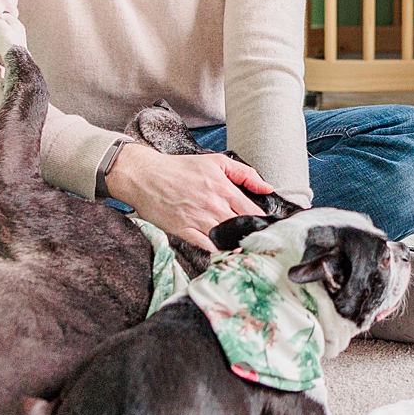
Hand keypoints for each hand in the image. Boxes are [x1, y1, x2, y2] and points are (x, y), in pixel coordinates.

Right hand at [105, 142, 270, 251]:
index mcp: (224, 189)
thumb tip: (267, 188)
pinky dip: (218, 251)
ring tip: (246, 249)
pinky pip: (207, 247)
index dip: (263, 221)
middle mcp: (214, 206)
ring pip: (227, 239)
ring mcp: (198, 220)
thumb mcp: (215, 162)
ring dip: (238, 244)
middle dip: (253, 234)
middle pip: (242, 227)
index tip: (268, 226)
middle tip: (260, 241)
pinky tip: (225, 252)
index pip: (253, 211)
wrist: (146, 176)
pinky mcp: (184, 231)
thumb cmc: (180, 169)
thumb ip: (244, 173)